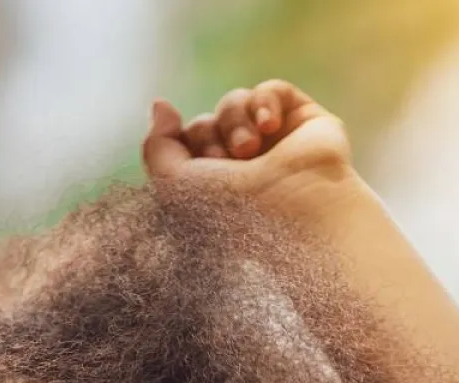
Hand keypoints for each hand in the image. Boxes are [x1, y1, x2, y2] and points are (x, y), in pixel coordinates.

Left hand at [141, 81, 354, 203]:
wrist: (294, 216)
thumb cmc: (232, 213)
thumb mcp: (174, 185)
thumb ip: (156, 145)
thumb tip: (160, 104)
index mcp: (210, 191)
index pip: (181, 146)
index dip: (181, 145)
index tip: (199, 166)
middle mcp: (239, 171)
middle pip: (203, 123)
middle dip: (207, 135)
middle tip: (228, 162)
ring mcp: (272, 147)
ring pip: (233, 103)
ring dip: (234, 122)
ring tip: (250, 150)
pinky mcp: (303, 124)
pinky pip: (271, 90)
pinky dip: (264, 101)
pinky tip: (270, 126)